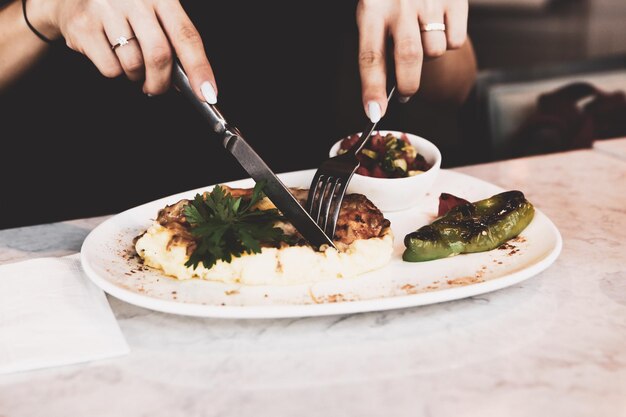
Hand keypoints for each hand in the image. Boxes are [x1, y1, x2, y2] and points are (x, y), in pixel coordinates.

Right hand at [27, 0, 216, 100]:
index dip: (200, 68)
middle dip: (161, 82)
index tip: (208, 93)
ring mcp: (106, 8)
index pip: (186, 36)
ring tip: (129, 63)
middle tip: (156, 88)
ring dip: (136, 76)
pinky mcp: (83, 25)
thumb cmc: (122, 9)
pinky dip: (115, 71)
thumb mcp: (152, 12)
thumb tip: (191, 80)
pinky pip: (110, 67)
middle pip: (159, 55)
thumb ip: (171, 39)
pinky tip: (109, 54)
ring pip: (133, 64)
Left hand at [356, 0, 467, 121]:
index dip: (371, 88)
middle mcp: (400, 4)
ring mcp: (430, 1)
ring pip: (435, 52)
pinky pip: (456, 41)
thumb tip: (380, 96)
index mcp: (372, 9)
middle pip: (408, 58)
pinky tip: (440, 25)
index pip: (370, 56)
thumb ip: (376, 44)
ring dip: (430, 55)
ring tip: (423, 36)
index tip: (374, 113)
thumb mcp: (373, 10)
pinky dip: (450, 41)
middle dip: (408, 86)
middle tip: (404, 94)